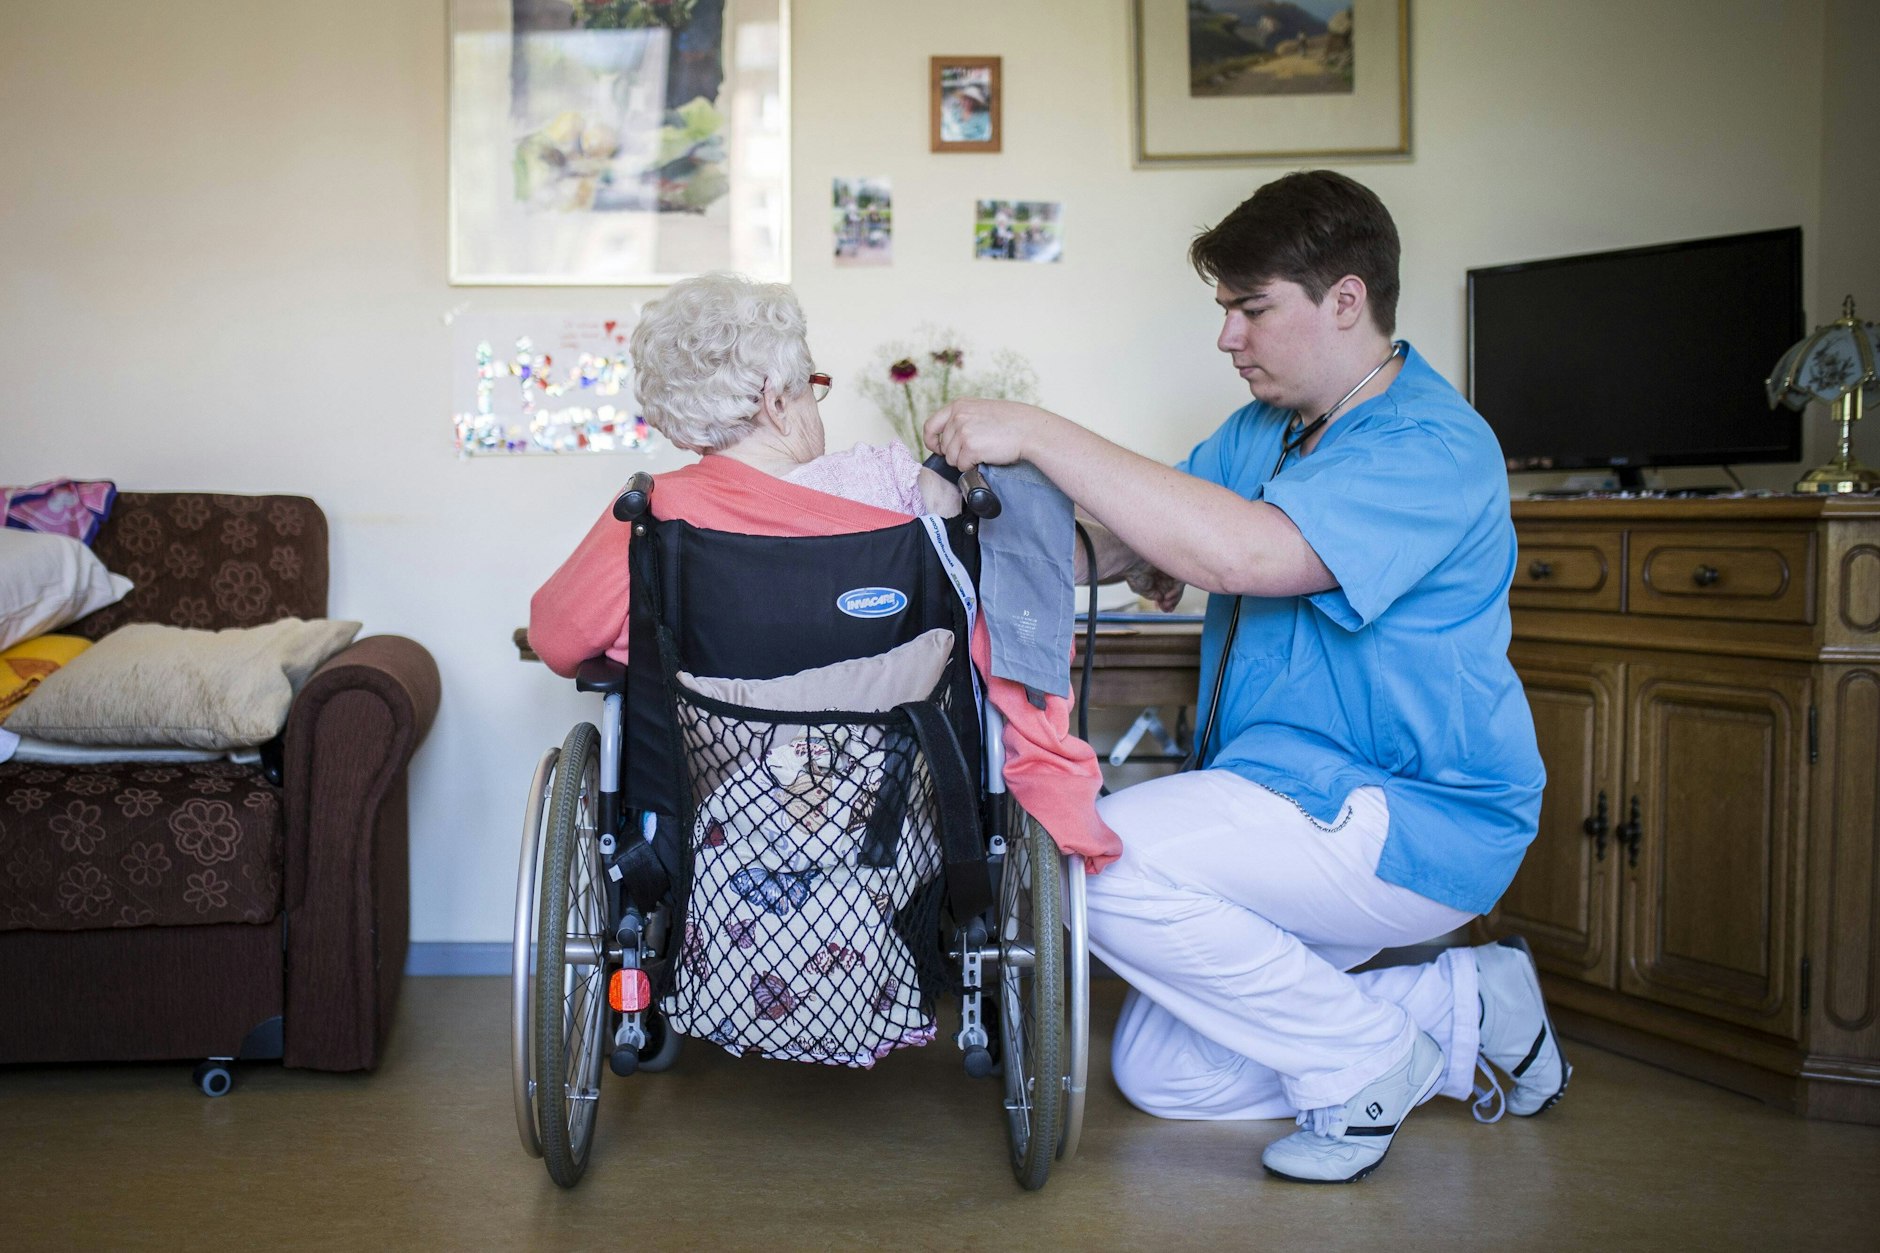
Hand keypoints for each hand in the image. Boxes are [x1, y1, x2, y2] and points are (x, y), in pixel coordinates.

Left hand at [923, 398, 1054, 470]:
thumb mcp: (981, 410)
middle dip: (957, 454)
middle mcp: (957, 416)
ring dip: (965, 461)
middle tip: (978, 449)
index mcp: (958, 405)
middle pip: (944, 447)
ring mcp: (963, 431)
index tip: (939, 448)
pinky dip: (973, 467)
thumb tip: (946, 438)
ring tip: (984, 451)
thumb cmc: (1011, 422)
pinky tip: (987, 457)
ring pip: (951, 459)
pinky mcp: (970, 447)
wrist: (1029, 429)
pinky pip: (962, 466)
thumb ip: (962, 418)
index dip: (932, 441)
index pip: (930, 426)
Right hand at [1124, 561, 1184, 611]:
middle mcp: (1164, 574)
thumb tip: (1161, 599)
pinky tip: (1167, 597)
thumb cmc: (1133, 573)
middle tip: (1167, 609)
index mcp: (1157, 579)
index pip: (1167, 592)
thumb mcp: (1142, 590)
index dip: (1168, 603)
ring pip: (1178, 587)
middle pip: (1174, 590)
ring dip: (1174, 598)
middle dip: (1172, 602)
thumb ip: (1153, 595)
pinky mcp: (1173, 565)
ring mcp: (1169, 570)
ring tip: (1166, 604)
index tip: (1165, 610)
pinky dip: (1175, 591)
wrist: (1130, 562)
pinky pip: (1180, 581)